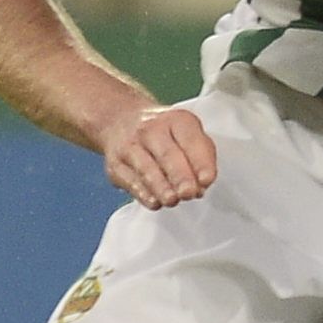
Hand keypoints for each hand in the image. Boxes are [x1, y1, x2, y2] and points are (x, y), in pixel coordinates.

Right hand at [101, 102, 218, 209]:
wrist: (121, 120)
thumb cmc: (163, 133)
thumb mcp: (186, 133)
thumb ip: (200, 157)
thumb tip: (202, 186)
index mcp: (176, 120)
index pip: (190, 140)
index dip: (200, 162)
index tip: (207, 180)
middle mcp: (151, 129)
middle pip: (167, 154)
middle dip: (180, 176)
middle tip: (189, 192)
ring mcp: (130, 146)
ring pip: (147, 168)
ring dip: (161, 187)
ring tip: (172, 200)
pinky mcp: (116, 165)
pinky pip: (130, 180)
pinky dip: (143, 193)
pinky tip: (154, 201)